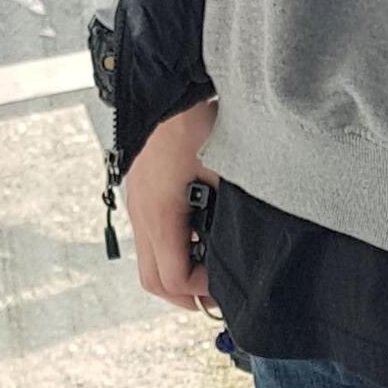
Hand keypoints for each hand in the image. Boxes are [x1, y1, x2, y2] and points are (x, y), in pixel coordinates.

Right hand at [124, 99, 216, 310]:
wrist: (169, 91)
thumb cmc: (196, 125)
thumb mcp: (226, 172)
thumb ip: (232, 213)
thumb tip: (250, 244)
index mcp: (160, 214)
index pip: (174, 278)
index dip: (203, 288)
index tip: (227, 281)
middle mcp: (142, 215)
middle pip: (153, 282)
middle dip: (185, 295)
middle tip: (214, 296)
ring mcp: (138, 206)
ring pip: (148, 263)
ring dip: (177, 274)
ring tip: (208, 270)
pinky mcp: (141, 197)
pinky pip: (149, 240)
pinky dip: (171, 252)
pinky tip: (196, 239)